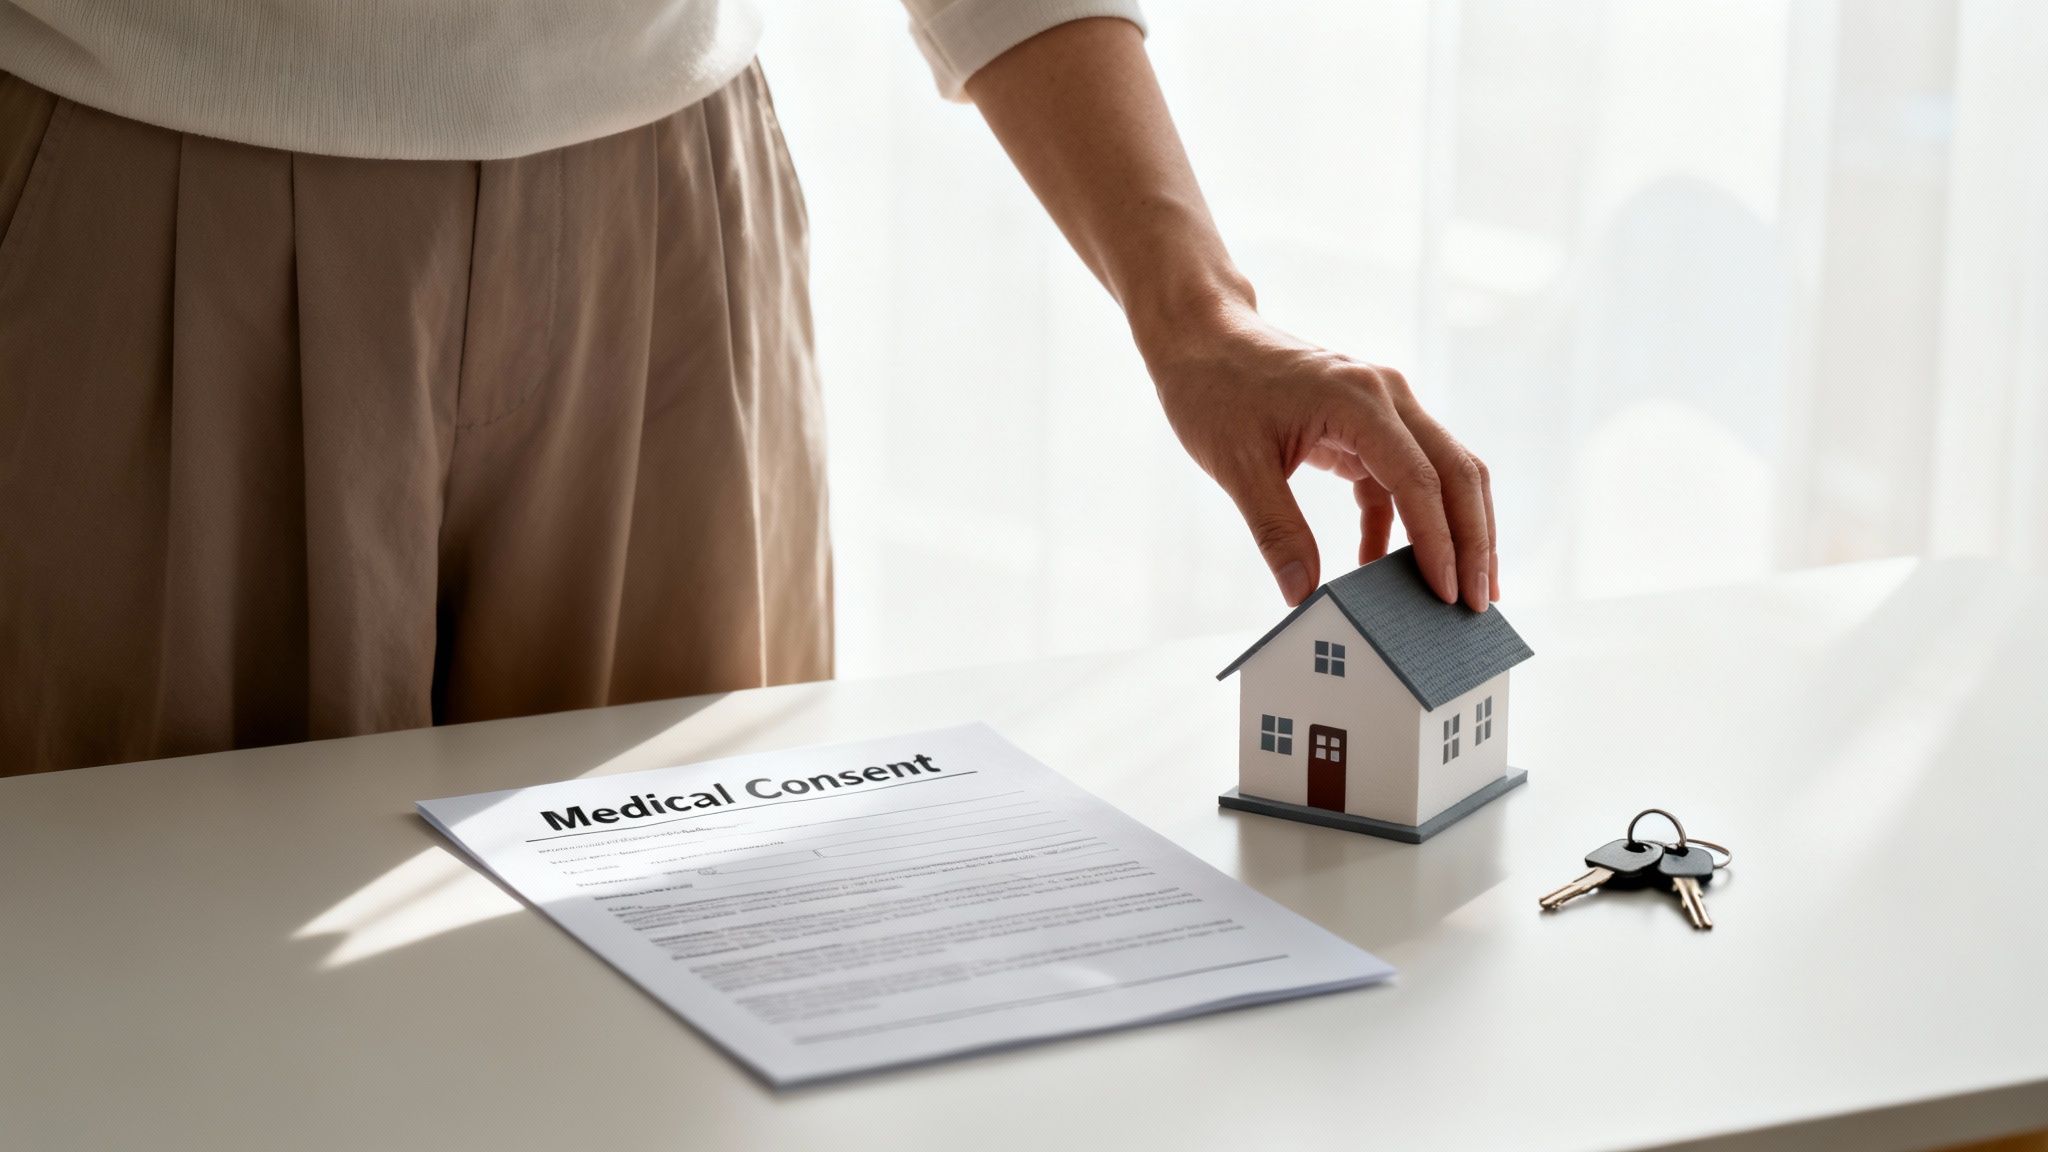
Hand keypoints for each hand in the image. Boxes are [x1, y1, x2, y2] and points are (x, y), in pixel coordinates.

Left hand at [1140, 295, 1497, 610]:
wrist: (1202, 337)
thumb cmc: (1214, 390)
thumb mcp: (1237, 466)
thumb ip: (1276, 530)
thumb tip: (1301, 594)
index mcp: (1359, 400)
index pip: (1420, 480)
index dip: (1438, 542)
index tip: (1446, 596)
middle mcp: (1387, 396)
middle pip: (1456, 472)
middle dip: (1472, 541)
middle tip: (1478, 604)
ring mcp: (1383, 406)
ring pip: (1442, 472)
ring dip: (1453, 530)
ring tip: (1457, 590)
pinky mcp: (1367, 423)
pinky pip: (1401, 476)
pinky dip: (1401, 521)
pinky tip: (1379, 564)